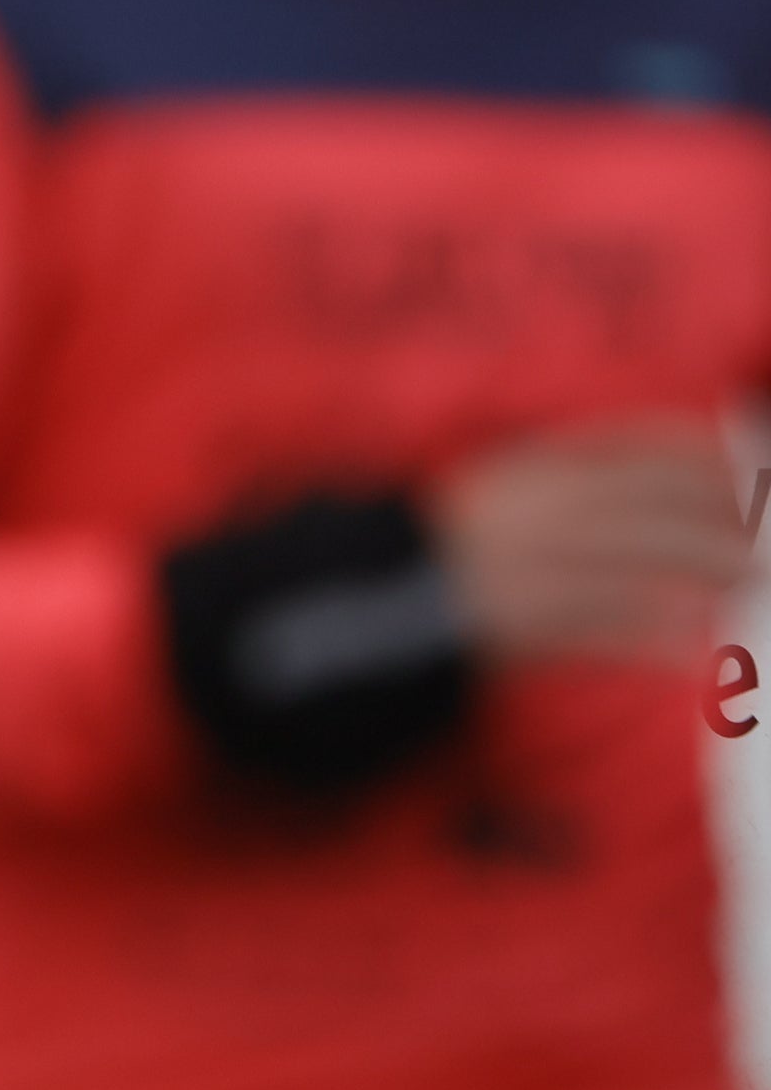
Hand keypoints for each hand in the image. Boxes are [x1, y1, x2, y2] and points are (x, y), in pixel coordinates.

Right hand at [439, 424, 754, 666]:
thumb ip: (555, 485)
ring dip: (702, 565)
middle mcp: (529, 511)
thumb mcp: (491, 496)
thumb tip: (643, 486)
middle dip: (715, 516)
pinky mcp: (509, 620)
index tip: (734, 466)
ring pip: (634, 558)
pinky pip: (595, 625)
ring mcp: (519, 565)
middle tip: (757, 537)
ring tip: (748, 578)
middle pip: (646, 502)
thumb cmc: (431, 555)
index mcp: (524, 472)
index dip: (691, 452)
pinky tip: (693, 644)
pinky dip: (651, 633)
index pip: (627, 445)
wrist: (358, 607)